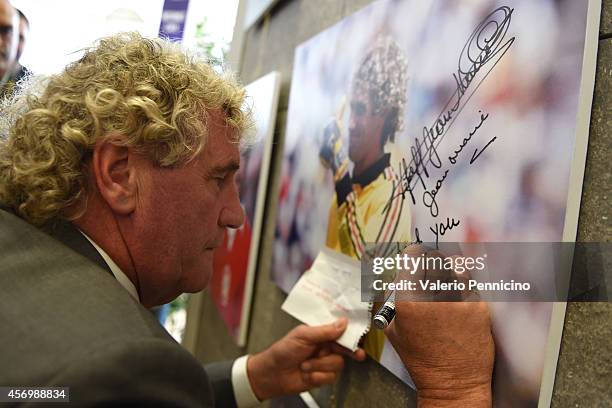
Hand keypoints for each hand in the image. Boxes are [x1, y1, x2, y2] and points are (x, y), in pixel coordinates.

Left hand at [246, 318, 365, 399]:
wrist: (272, 374)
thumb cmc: (282, 351)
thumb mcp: (302, 336)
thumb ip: (324, 331)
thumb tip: (343, 323)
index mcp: (320, 333)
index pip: (340, 331)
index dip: (351, 334)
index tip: (360, 337)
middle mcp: (325, 347)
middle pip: (344, 349)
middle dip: (346, 352)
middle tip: (357, 354)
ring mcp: (324, 362)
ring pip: (337, 364)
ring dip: (320, 365)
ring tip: (305, 365)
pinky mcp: (322, 377)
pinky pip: (330, 377)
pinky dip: (317, 376)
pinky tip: (307, 374)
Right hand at [384, 245, 494, 406]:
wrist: (453, 382)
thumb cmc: (421, 358)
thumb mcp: (392, 330)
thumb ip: (390, 302)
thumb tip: (394, 280)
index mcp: (408, 300)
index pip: (412, 257)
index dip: (414, 254)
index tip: (416, 256)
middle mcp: (433, 296)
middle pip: (435, 258)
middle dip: (432, 261)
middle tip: (432, 269)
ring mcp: (458, 300)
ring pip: (456, 267)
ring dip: (451, 270)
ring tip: (448, 279)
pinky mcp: (479, 307)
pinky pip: (471, 285)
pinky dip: (465, 287)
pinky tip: (461, 296)